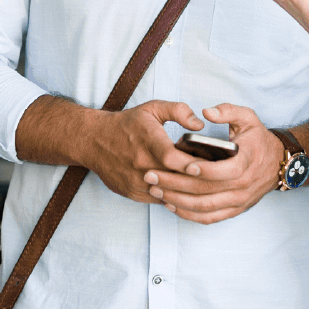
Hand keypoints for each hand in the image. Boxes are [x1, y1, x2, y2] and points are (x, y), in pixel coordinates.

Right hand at [82, 99, 204, 203]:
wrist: (94, 141)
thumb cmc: (127, 124)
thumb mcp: (152, 108)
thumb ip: (178, 111)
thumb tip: (199, 126)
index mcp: (147, 141)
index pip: (171, 158)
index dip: (191, 164)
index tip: (208, 164)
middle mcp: (140, 163)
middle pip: (173, 178)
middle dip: (195, 179)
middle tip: (214, 176)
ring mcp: (135, 181)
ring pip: (167, 193)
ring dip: (186, 191)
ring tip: (203, 185)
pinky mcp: (132, 193)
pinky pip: (159, 200)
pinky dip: (173, 196)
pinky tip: (185, 191)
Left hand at [143, 103, 284, 224]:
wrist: (278, 163)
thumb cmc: (258, 139)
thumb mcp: (248, 118)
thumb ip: (227, 111)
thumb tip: (206, 112)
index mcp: (245, 162)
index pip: (221, 171)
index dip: (200, 170)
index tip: (179, 164)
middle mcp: (242, 186)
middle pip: (205, 191)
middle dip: (175, 184)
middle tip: (151, 176)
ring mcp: (238, 201)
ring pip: (204, 207)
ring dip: (177, 201)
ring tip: (155, 190)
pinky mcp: (234, 210)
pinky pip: (209, 217)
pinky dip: (189, 214)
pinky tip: (171, 205)